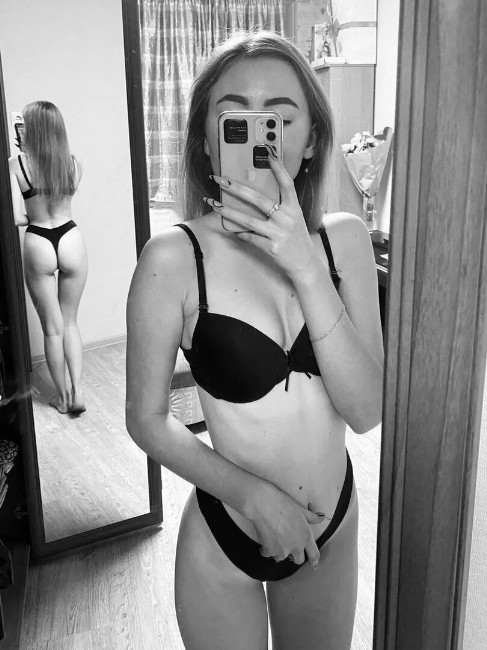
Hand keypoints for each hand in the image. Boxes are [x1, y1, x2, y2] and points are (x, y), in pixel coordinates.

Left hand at [205, 147, 319, 282]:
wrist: (305, 264)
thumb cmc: (296, 239)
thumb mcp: (293, 219)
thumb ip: (279, 207)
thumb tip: (253, 195)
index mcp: (293, 208)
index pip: (287, 184)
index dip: (278, 168)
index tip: (267, 152)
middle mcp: (287, 219)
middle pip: (258, 199)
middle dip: (236, 188)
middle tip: (220, 179)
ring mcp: (279, 234)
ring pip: (248, 220)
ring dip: (228, 211)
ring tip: (213, 203)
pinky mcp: (272, 248)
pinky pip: (249, 237)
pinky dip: (238, 232)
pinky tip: (228, 227)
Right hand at [247, 481, 326, 568]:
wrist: (263, 504)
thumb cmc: (283, 504)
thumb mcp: (300, 509)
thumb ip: (312, 517)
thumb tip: (321, 518)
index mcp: (305, 536)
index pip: (314, 554)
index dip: (314, 561)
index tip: (314, 565)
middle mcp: (296, 546)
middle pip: (298, 560)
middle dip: (294, 555)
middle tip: (288, 546)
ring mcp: (283, 550)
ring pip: (282, 558)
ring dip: (279, 552)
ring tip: (274, 540)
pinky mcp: (270, 551)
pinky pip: (268, 554)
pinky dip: (266, 549)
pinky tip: (264, 540)